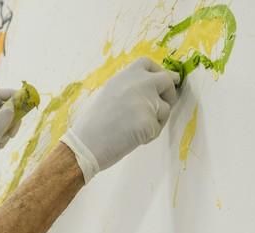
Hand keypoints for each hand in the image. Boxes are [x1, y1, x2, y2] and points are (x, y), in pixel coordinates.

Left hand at [0, 89, 15, 194]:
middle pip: (3, 107)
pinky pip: (0, 130)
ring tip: (3, 142)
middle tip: (13, 133)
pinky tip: (0, 146)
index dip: (12, 95)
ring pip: (3, 119)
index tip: (26, 102)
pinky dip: (4, 136)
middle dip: (13, 118)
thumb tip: (12, 106)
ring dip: (8, 129)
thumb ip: (1, 121)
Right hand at [61, 57, 179, 182]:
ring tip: (133, 129)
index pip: (148, 64)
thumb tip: (151, 89)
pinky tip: (130, 139)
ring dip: (156, 120)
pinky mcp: (149, 121)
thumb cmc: (91, 124)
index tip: (161, 82)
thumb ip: (128, 88)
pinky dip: (149, 136)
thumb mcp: (107, 94)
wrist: (85, 144)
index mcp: (124, 76)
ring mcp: (146, 102)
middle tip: (164, 104)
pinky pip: (158, 128)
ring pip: (165, 109)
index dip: (158, 72)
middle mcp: (138, 84)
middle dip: (169, 92)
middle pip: (167, 81)